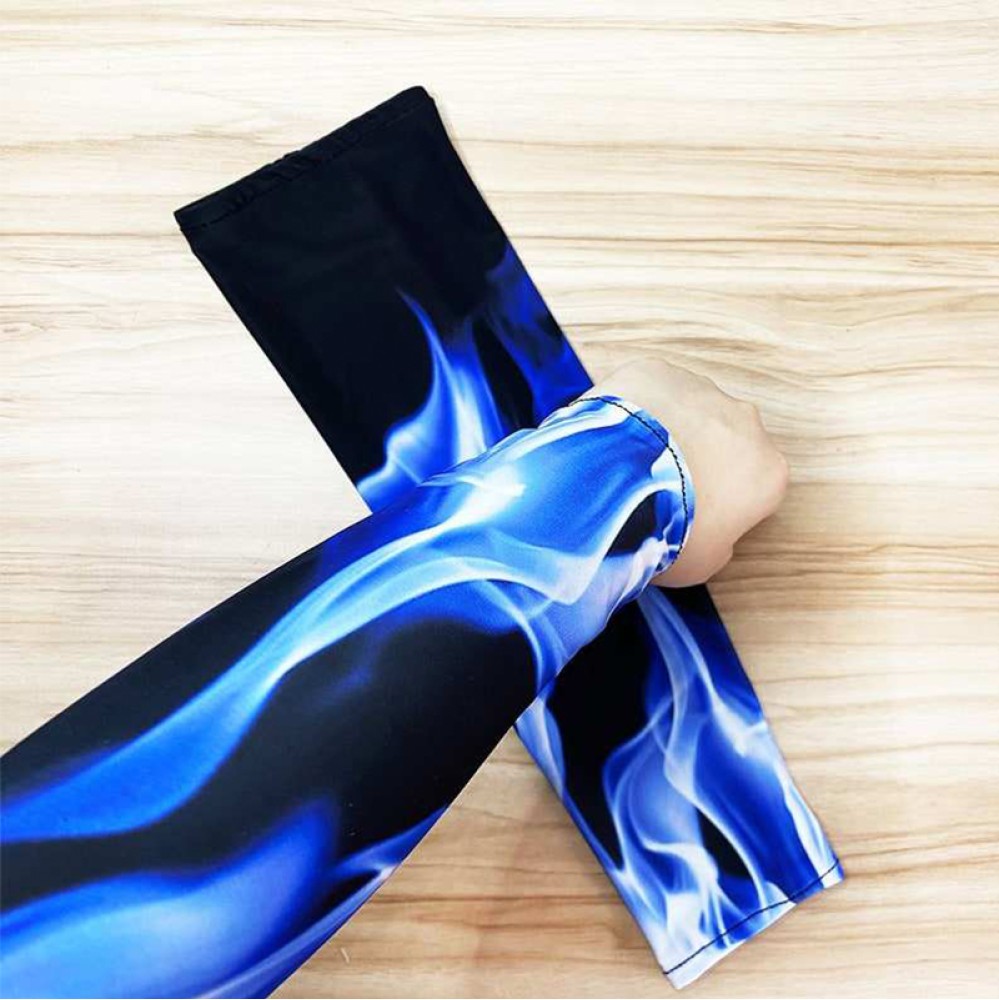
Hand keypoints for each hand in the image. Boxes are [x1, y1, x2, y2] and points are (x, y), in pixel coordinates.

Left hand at [591, 359, 788, 586]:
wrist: (617, 484)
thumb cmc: (666, 530)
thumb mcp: (704, 563)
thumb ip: (721, 544)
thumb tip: (714, 537)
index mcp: (768, 472)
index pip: (755, 486)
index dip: (724, 501)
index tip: (694, 514)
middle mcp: (746, 423)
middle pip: (725, 441)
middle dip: (698, 458)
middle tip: (658, 487)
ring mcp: (702, 390)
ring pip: (687, 409)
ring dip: (666, 429)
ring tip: (628, 463)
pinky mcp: (658, 371)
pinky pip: (647, 388)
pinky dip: (632, 406)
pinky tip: (610, 435)